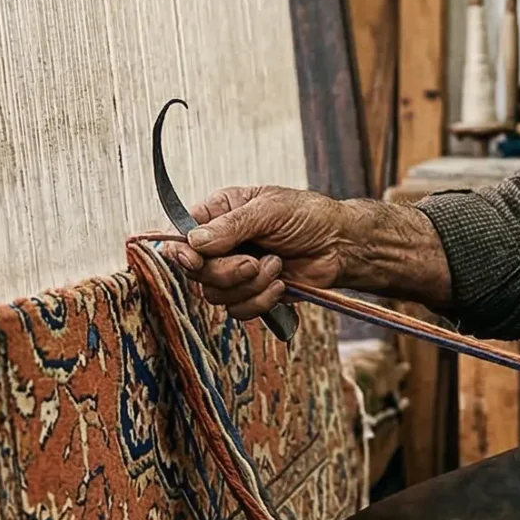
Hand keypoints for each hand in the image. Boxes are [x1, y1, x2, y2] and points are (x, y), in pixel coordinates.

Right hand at [163, 185, 351, 319]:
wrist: (340, 246)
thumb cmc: (308, 216)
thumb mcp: (270, 210)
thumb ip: (231, 225)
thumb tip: (193, 241)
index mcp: (218, 213)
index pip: (180, 234)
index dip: (180, 252)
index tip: (194, 260)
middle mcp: (220, 243)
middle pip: (195, 271)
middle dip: (226, 272)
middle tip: (254, 262)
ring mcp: (234, 271)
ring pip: (214, 294)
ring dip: (249, 285)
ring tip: (276, 266)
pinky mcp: (250, 294)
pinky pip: (237, 310)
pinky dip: (260, 301)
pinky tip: (281, 284)